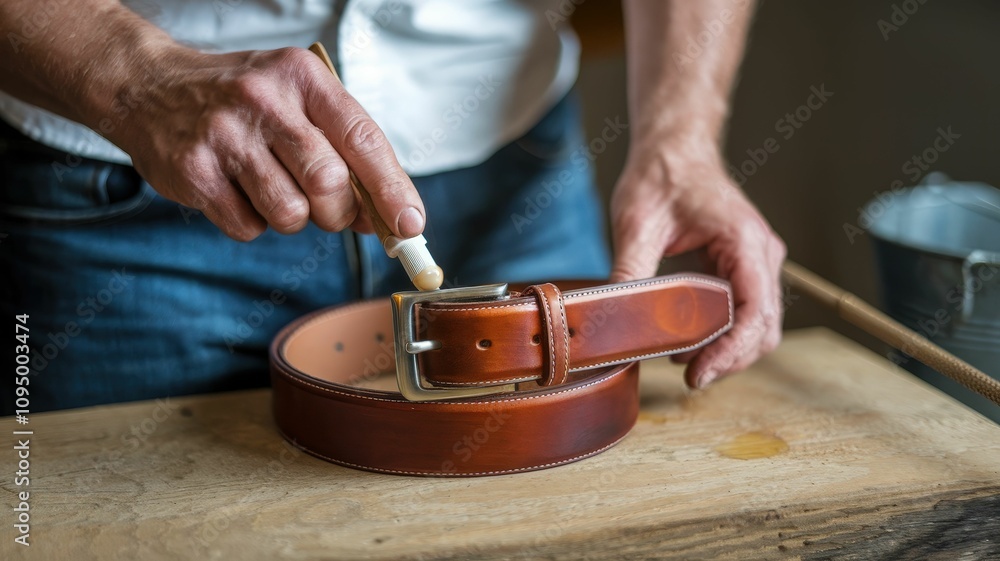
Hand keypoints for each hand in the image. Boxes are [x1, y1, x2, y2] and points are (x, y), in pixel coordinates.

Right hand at [111, 45, 423, 240]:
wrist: (149, 87)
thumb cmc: (243, 101)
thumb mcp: (298, 102)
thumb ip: (346, 152)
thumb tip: (388, 218)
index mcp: (303, 78)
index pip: (362, 138)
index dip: (392, 188)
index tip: (410, 224)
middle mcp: (264, 100)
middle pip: (329, 182)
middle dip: (338, 211)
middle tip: (327, 208)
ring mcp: (224, 135)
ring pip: (290, 213)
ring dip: (293, 218)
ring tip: (272, 188)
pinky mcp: (193, 171)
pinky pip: (248, 227)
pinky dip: (252, 222)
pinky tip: (236, 191)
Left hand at [610, 140, 785, 388]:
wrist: (675, 150)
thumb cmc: (662, 176)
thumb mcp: (637, 224)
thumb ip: (629, 272)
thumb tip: (610, 320)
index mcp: (744, 241)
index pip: (756, 312)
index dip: (732, 351)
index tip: (700, 373)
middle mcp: (761, 254)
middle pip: (763, 328)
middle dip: (730, 358)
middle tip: (688, 375)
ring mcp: (756, 262)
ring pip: (758, 325)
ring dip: (728, 349)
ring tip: (685, 361)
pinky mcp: (743, 268)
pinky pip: (744, 312)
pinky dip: (724, 334)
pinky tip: (690, 341)